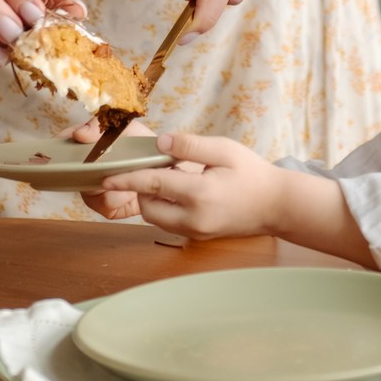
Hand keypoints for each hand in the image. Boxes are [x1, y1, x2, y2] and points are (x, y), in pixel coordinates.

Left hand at [93, 131, 283, 237]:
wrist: (277, 204)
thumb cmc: (252, 173)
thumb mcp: (225, 150)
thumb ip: (190, 146)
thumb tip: (159, 143)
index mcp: (200, 194)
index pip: (152, 184)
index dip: (126, 178)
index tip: (104, 176)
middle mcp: (194, 219)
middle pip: (148, 208)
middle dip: (142, 188)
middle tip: (157, 167)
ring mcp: (196, 232)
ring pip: (157, 218)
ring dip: (154, 199)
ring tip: (171, 177)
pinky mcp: (198, 237)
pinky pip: (170, 223)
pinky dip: (166, 208)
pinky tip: (181, 191)